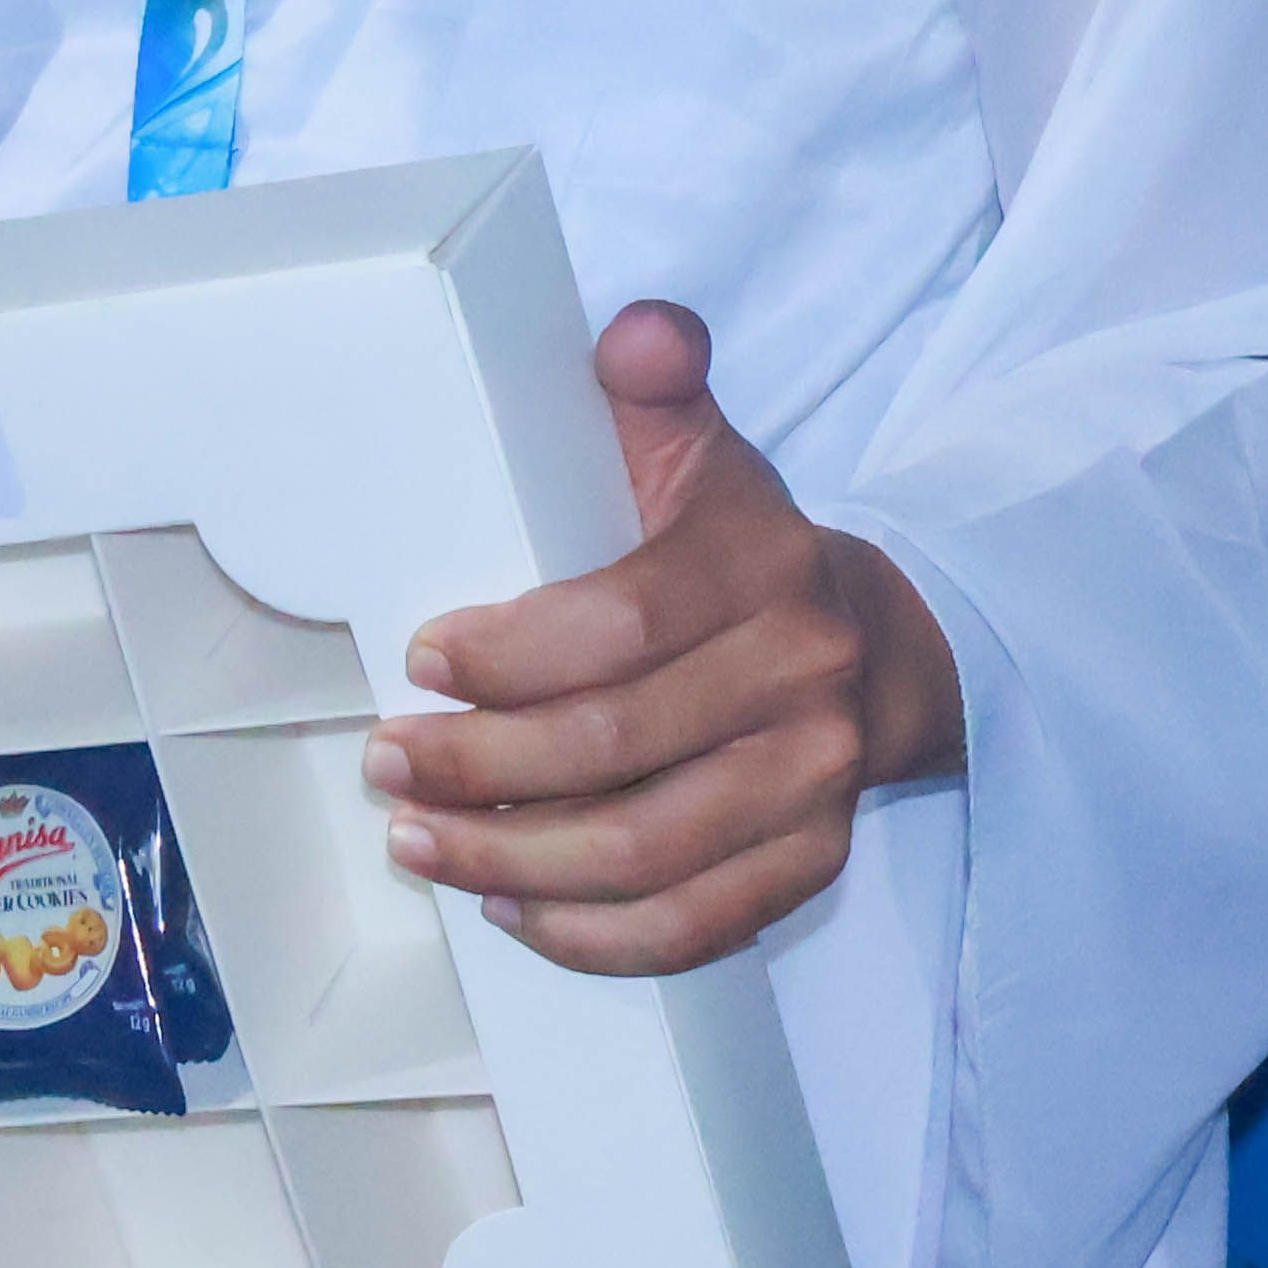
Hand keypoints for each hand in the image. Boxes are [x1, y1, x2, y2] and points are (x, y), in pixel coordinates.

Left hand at [365, 301, 964, 976]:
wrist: (878, 645)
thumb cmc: (747, 549)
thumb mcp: (703, 449)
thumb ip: (658, 382)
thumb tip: (638, 332)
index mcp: (763, 562)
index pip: (621, 625)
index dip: (508, 657)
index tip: (422, 660)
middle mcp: (804, 674)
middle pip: (615, 750)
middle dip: (477, 769)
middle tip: (389, 763)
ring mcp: (817, 779)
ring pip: (646, 853)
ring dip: (511, 864)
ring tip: (420, 844)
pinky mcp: (814, 860)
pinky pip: (695, 925)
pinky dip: (593, 935)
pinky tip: (513, 911)